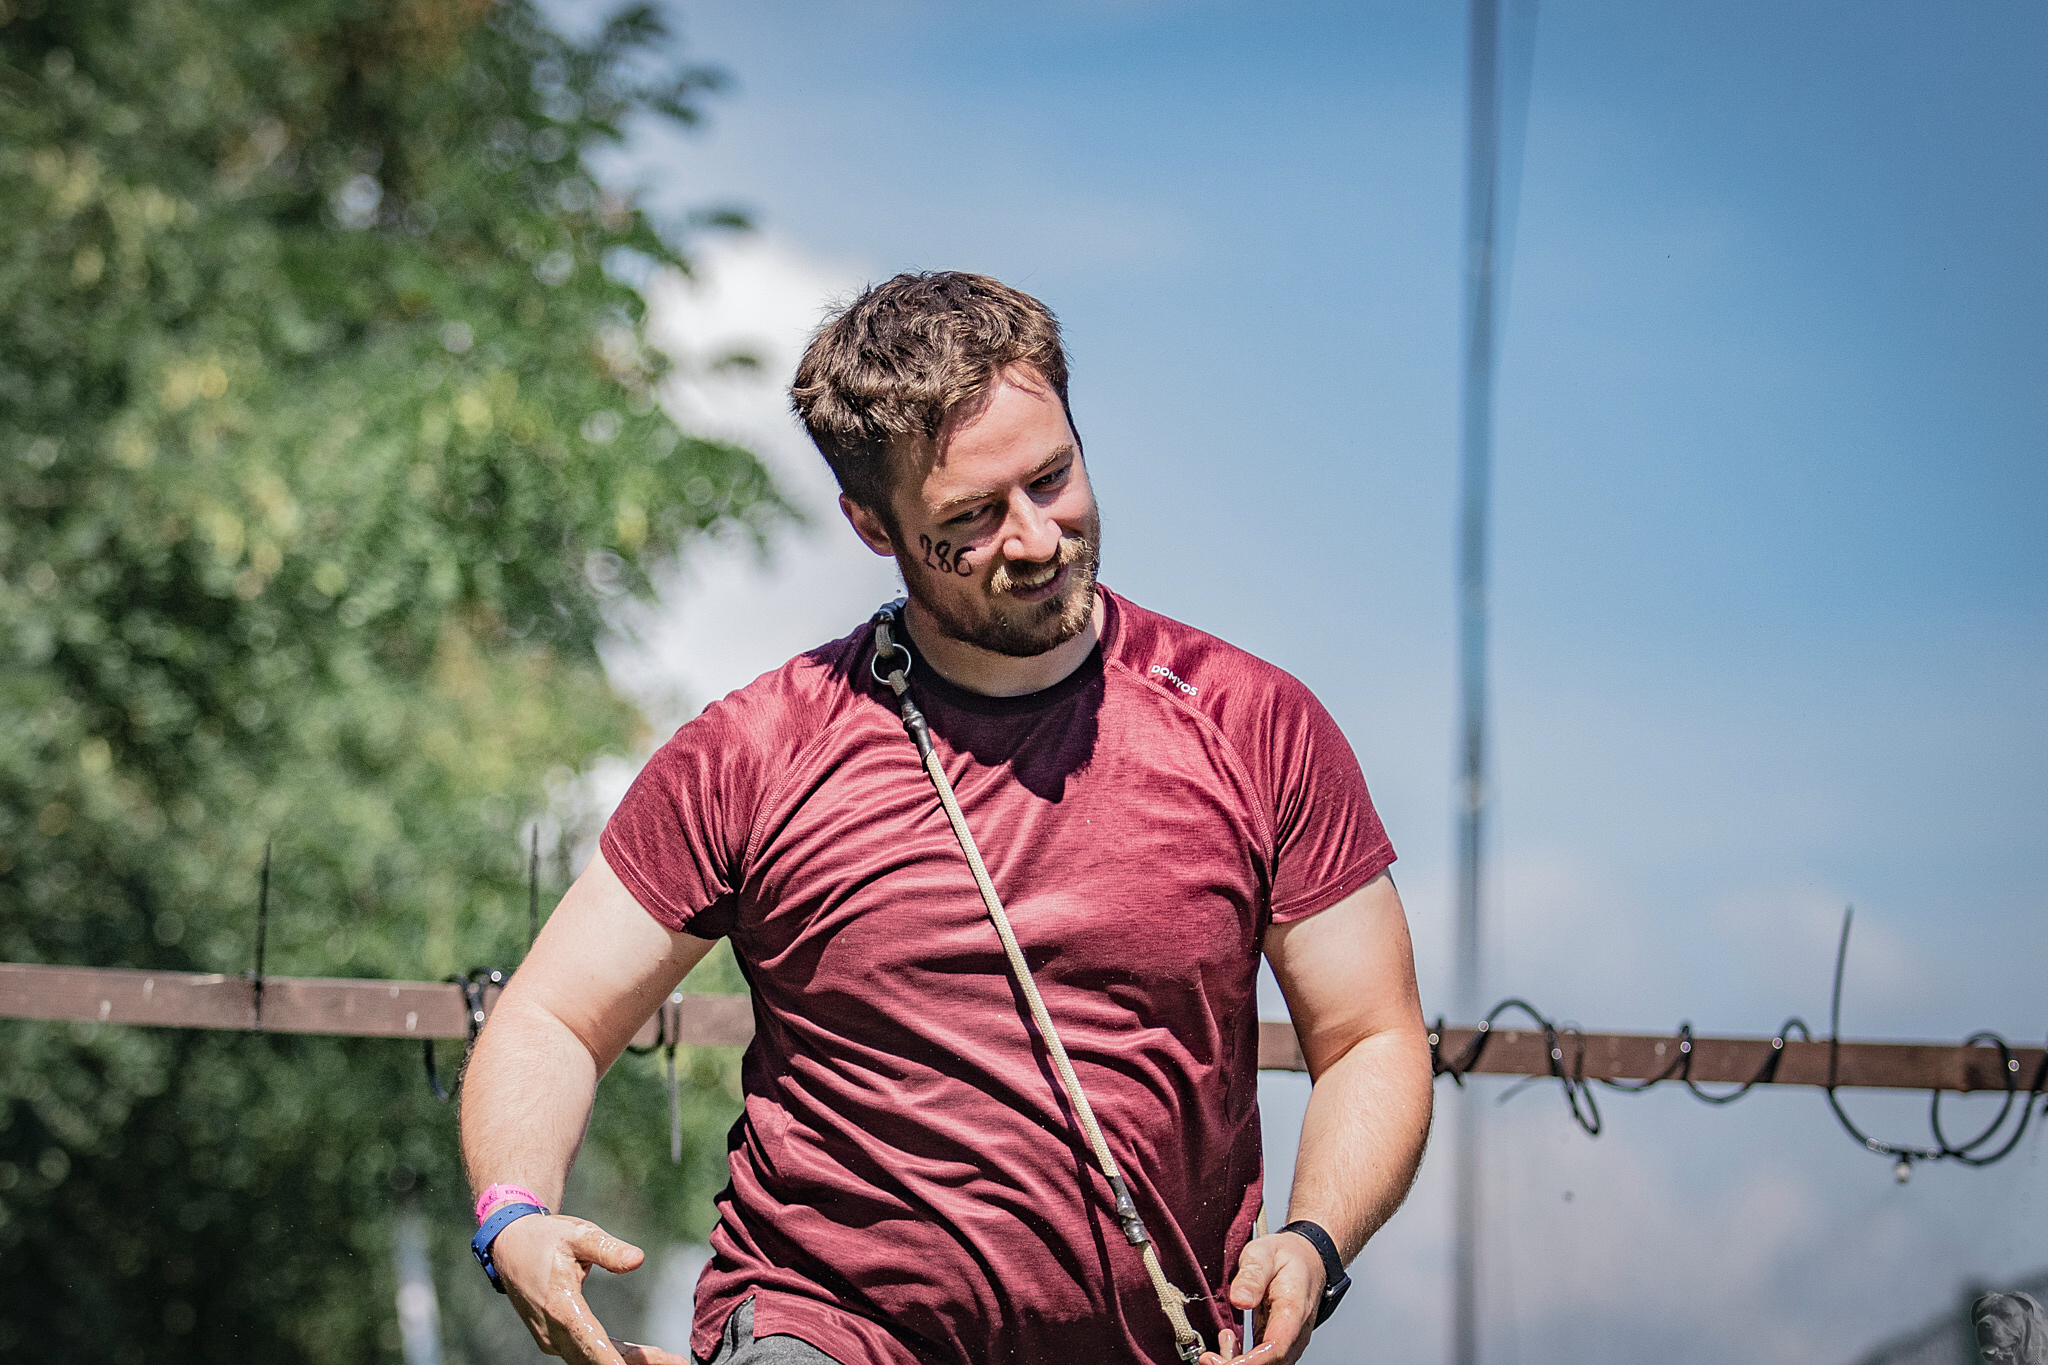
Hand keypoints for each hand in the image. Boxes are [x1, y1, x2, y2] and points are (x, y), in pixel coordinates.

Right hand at [489, 1212, 689, 1364]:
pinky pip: (586, 1353)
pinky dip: (614, 1357)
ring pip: (592, 1360)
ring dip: (627, 1363)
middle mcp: (553, 1331)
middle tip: (674, 1363)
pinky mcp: (555, 1337)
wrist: (510, 1246)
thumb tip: (638, 1260)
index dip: (617, 1361)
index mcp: (560, 1307)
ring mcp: (552, 1338)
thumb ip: (608, 1249)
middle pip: (597, 1359)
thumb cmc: (545, 1238)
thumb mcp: (578, 1234)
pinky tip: (643, 1358)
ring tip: (668, 1361)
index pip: (593, 1344)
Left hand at [1197, 1229, 1326, 1364]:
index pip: (1276, 1348)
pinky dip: (1243, 1359)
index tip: (1224, 1362)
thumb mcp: (1264, 1254)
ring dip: (1239, 1364)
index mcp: (1293, 1310)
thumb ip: (1252, 1275)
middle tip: (1208, 1358)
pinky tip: (1229, 1342)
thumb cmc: (1286, 1257)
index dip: (1251, 1361)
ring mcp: (1289, 1340)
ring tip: (1218, 1344)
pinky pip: (1263, 1361)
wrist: (1307, 1259)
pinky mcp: (1279, 1342)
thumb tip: (1239, 1300)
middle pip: (1271, 1364)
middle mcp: (1295, 1332)